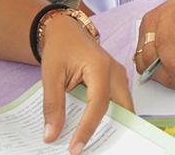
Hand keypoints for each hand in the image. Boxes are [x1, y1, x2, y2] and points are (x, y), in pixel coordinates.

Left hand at [40, 15, 132, 154]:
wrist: (66, 31)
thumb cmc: (60, 48)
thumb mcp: (50, 76)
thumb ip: (52, 105)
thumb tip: (51, 134)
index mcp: (100, 67)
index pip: (98, 105)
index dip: (87, 128)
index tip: (75, 148)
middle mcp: (116, 72)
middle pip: (123, 107)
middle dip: (114, 130)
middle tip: (96, 149)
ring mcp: (119, 76)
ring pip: (124, 106)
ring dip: (114, 124)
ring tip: (96, 142)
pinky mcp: (117, 80)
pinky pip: (119, 102)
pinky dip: (111, 116)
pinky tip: (97, 128)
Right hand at [135, 0, 174, 91]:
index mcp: (169, 13)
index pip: (165, 43)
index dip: (173, 65)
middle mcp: (151, 21)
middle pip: (150, 56)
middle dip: (167, 75)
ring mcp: (144, 30)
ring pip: (143, 62)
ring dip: (161, 75)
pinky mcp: (142, 38)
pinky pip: (143, 60)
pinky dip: (157, 69)